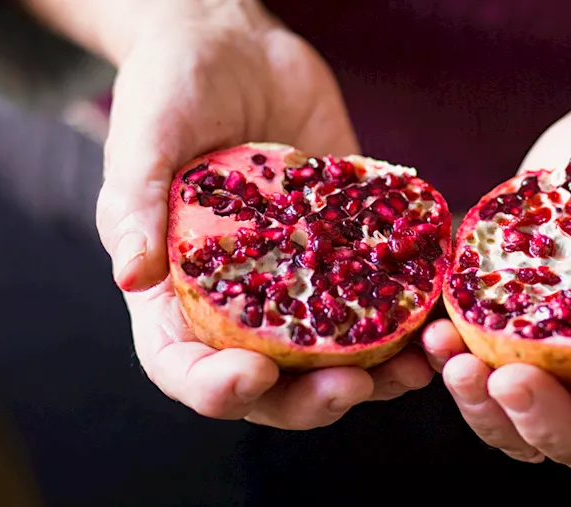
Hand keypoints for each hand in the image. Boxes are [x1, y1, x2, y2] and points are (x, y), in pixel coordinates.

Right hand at [91, 3, 433, 428]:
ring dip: (377, 375)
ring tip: (415, 369)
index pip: (185, 367)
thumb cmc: (168, 89)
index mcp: (175, 293)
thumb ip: (137, 205)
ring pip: (336, 356)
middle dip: (310, 398)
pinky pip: (380, 298)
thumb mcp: (142, 141)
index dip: (217, 389)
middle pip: (271, 383)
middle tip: (351, 389)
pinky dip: (410, 317)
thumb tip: (131, 276)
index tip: (255, 376)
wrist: (234, 44)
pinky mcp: (346, 250)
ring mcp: (298, 281)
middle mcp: (240, 302)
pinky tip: (439, 316)